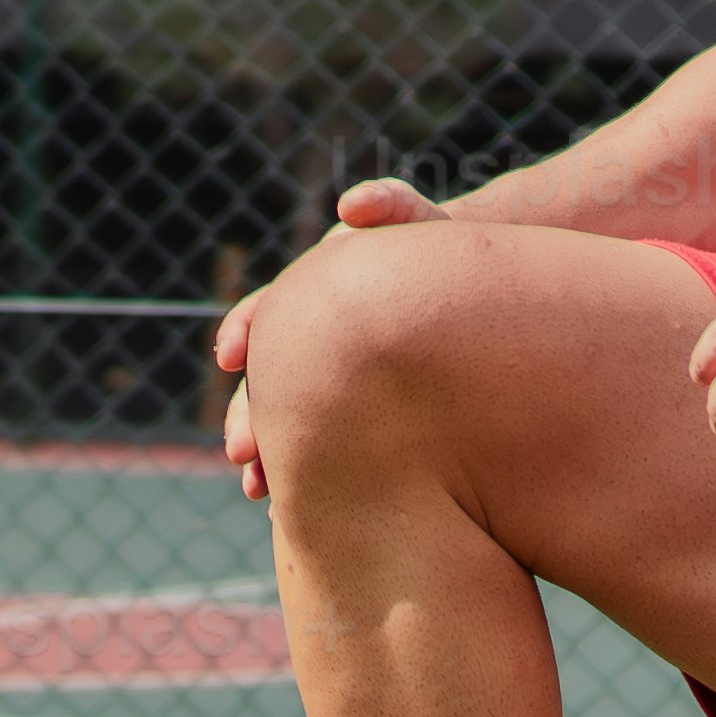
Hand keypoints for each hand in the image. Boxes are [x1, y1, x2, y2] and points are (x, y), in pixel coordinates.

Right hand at [204, 178, 434, 502]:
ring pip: (292, 423)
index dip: (247, 331)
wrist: (483, 298)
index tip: (232, 355)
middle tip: (241, 451)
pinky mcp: (362, 420)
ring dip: (270, 456)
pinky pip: (328, 451)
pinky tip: (297, 512)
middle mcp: (316, 342)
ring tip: (257, 491)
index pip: (269, 312)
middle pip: (270, 381)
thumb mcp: (424, 223)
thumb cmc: (451, 253)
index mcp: (316, 296)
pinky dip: (311, 476)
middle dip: (248, 416)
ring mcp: (334, 384)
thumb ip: (391, 206)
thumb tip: (354, 205)